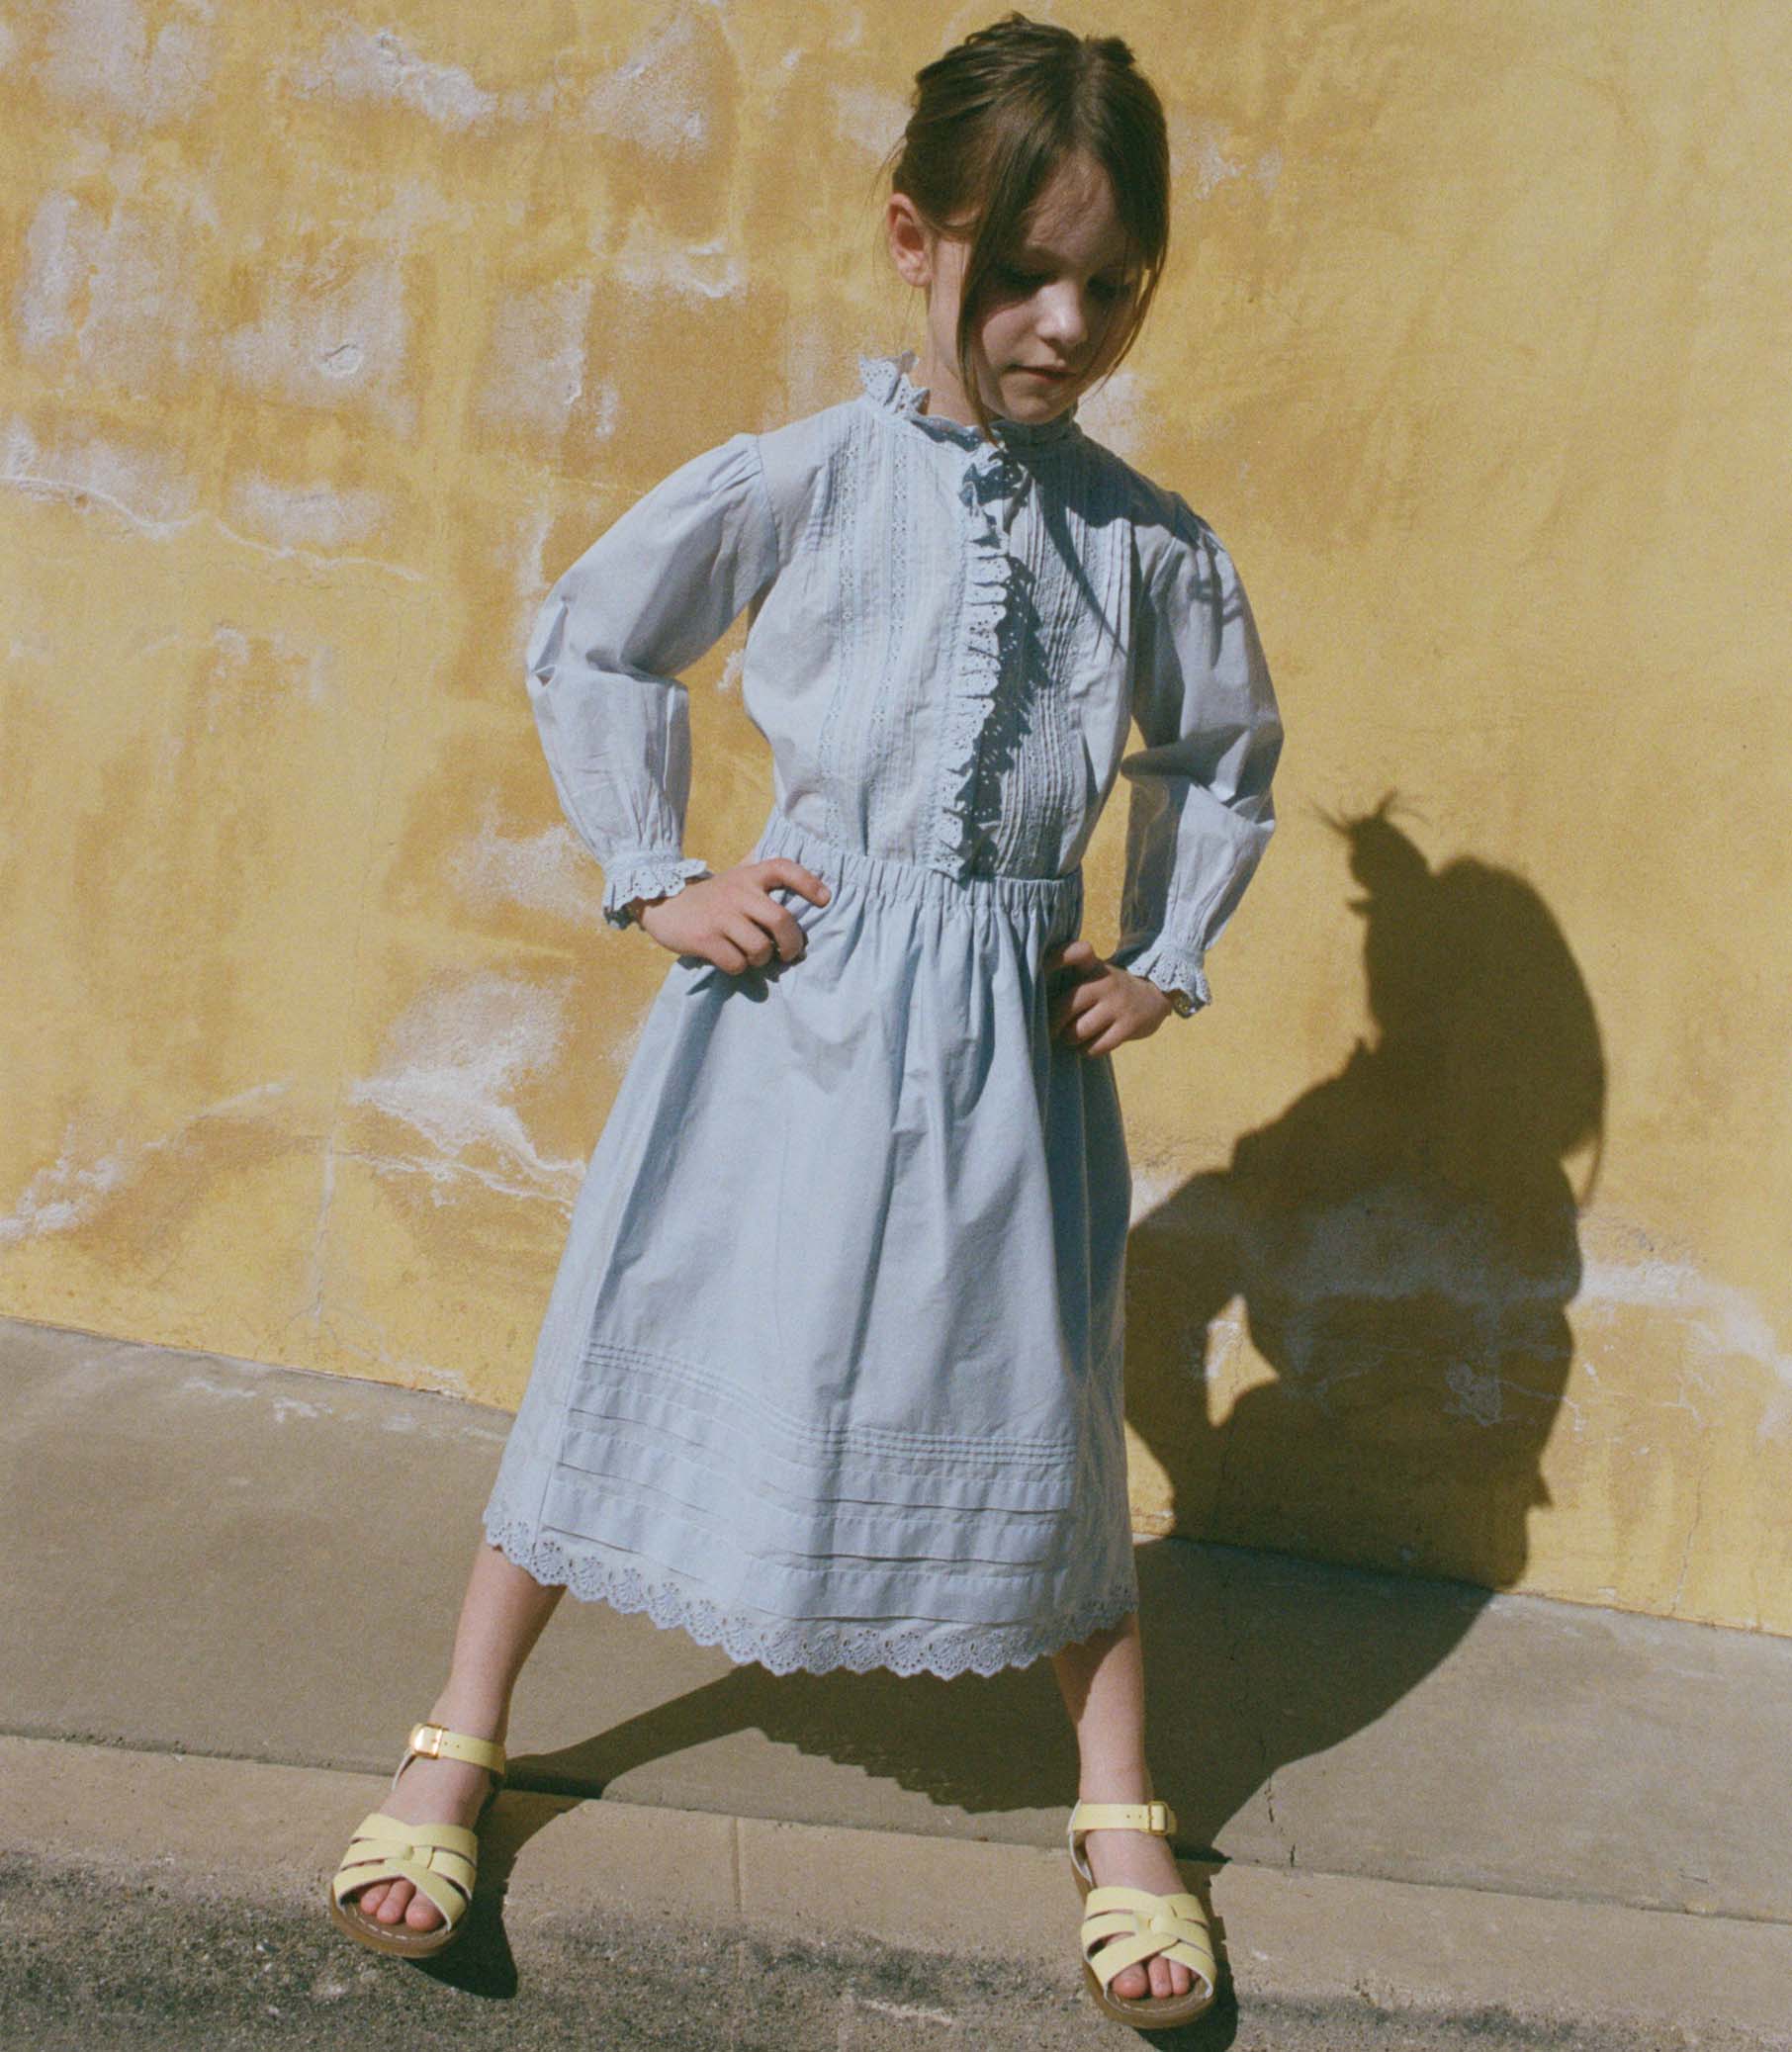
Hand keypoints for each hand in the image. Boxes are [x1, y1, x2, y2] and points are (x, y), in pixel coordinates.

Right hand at [630, 859, 830, 971]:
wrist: (663, 904)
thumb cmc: (711, 900)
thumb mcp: (736, 882)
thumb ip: (762, 891)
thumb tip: (799, 921)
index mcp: (748, 876)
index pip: (784, 868)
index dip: (808, 882)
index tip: (825, 899)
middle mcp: (738, 893)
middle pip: (781, 920)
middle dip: (792, 944)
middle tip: (789, 953)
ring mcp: (721, 916)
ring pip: (760, 948)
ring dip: (761, 959)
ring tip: (752, 955)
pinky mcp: (705, 938)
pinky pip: (736, 962)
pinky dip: (738, 967)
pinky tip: (730, 959)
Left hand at [1045, 938, 1176, 1054]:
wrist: (1153, 995)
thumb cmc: (1108, 988)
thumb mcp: (1093, 971)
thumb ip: (1068, 974)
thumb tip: (1032, 999)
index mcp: (1093, 966)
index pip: (1076, 952)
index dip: (1057, 958)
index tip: (1041, 968)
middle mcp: (1104, 982)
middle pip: (1066, 1006)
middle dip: (1052, 1024)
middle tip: (1051, 1030)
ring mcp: (1118, 1004)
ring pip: (1079, 1031)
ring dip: (1070, 1039)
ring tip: (1070, 1038)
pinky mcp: (1129, 1025)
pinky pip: (1098, 1046)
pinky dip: (1087, 1050)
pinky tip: (1087, 1046)